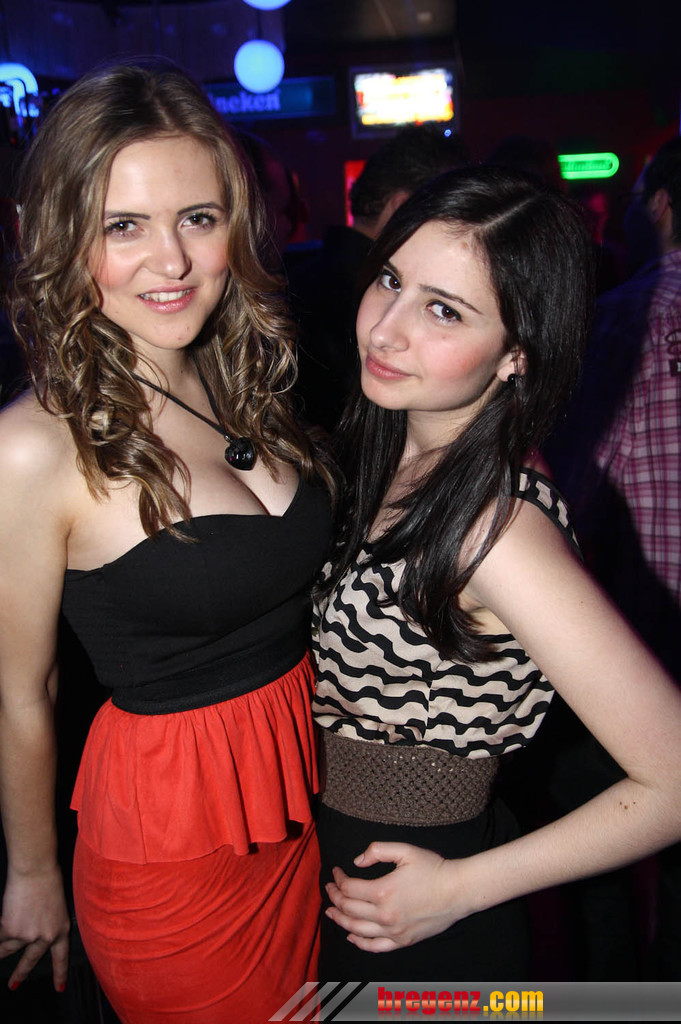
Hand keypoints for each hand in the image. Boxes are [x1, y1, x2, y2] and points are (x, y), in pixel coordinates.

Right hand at [0, 868, 69, 990]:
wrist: (35, 871)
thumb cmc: (48, 880)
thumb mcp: (57, 905)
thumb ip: (48, 922)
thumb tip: (35, 931)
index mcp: (61, 929)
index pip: (61, 957)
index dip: (59, 973)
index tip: (59, 988)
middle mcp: (45, 937)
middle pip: (31, 961)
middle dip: (21, 974)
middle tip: (14, 985)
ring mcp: (27, 936)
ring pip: (9, 949)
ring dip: (2, 950)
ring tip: (0, 949)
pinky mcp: (10, 931)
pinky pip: (0, 939)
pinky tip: (0, 927)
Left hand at [325, 841, 463, 952]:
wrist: (458, 891)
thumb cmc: (433, 868)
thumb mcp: (405, 850)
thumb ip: (377, 850)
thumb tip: (357, 862)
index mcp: (383, 891)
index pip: (349, 889)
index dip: (338, 879)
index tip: (336, 872)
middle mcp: (385, 915)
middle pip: (349, 909)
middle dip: (335, 897)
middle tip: (329, 888)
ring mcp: (393, 931)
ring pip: (357, 929)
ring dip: (340, 919)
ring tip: (330, 912)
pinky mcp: (403, 941)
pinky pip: (375, 947)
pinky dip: (359, 942)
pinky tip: (351, 935)